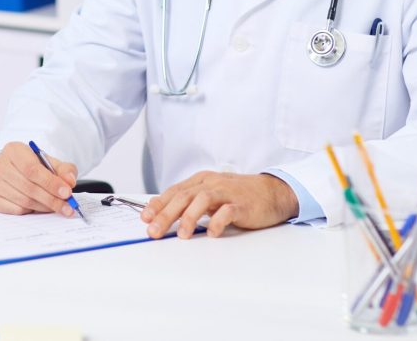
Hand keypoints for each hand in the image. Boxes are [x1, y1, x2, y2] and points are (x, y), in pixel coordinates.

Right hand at [0, 141, 78, 216]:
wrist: (10, 169)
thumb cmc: (31, 165)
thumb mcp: (48, 161)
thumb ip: (63, 169)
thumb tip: (70, 182)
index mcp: (14, 150)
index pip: (32, 169)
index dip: (51, 182)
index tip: (67, 192)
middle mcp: (0, 165)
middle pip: (29, 187)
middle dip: (52, 199)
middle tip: (68, 206)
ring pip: (24, 201)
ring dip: (44, 207)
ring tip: (57, 207)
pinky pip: (16, 210)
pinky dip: (32, 211)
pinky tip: (40, 207)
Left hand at [140, 171, 298, 238]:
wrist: (272, 191)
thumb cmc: (238, 195)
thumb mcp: (211, 194)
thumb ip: (191, 201)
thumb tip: (164, 211)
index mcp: (201, 180)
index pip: (174, 191)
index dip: (158, 204)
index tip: (145, 218)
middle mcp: (211, 183)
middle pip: (183, 197)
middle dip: (166, 214)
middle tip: (154, 231)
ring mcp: (226, 192)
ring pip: (202, 200)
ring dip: (190, 218)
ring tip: (182, 235)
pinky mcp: (242, 204)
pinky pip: (227, 211)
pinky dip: (218, 222)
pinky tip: (212, 234)